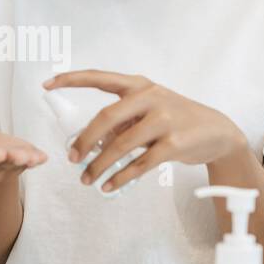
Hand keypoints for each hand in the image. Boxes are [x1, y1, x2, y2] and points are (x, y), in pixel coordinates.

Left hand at [42, 71, 245, 192]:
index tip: (47, 85)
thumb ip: (122, 120)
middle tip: (72, 158)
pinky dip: (121, 177)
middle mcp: (151, 97)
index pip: (100, 78)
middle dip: (84, 139)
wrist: (217, 132)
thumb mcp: (149, 110)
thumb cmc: (175, 119)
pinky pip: (140, 164)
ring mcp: (164, 120)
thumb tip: (91, 142)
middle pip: (107, 117)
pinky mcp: (174, 144)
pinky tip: (109, 185)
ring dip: (100, 165)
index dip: (72, 80)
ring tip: (87, 179)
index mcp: (139, 85)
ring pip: (121, 145)